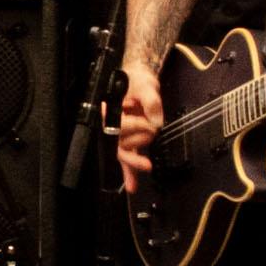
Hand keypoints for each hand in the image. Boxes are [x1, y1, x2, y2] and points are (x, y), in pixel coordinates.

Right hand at [112, 63, 162, 192]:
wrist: (138, 79)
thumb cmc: (138, 79)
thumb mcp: (145, 85)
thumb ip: (151, 101)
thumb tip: (156, 120)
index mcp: (109, 109)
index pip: (116, 124)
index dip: (133, 126)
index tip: (149, 123)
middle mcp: (111, 123)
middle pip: (117, 143)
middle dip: (133, 150)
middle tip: (146, 158)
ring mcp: (120, 133)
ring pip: (123, 152)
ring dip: (136, 158)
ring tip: (146, 161)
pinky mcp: (129, 139)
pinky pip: (128, 157)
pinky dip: (129, 172)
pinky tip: (132, 186)